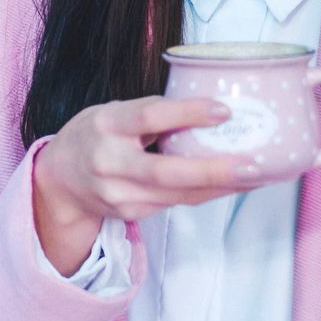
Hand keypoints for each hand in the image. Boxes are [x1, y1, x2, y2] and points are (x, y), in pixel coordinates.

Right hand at [32, 96, 258, 275]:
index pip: (149, 117)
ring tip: (260, 176)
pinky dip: (209, 193)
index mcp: (107, 125)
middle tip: (252, 165)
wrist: (59, 181)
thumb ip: (151, 112)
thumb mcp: (113, 111)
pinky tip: (235, 184)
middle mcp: (110, 163)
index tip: (223, 110)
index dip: (187, 114)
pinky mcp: (132, 213)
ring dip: (223, 186)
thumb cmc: (93, 136)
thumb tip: (207, 107)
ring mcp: (120, 194)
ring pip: (179, 194)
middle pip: (166, 172)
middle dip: (213, 170)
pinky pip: (177, 202)